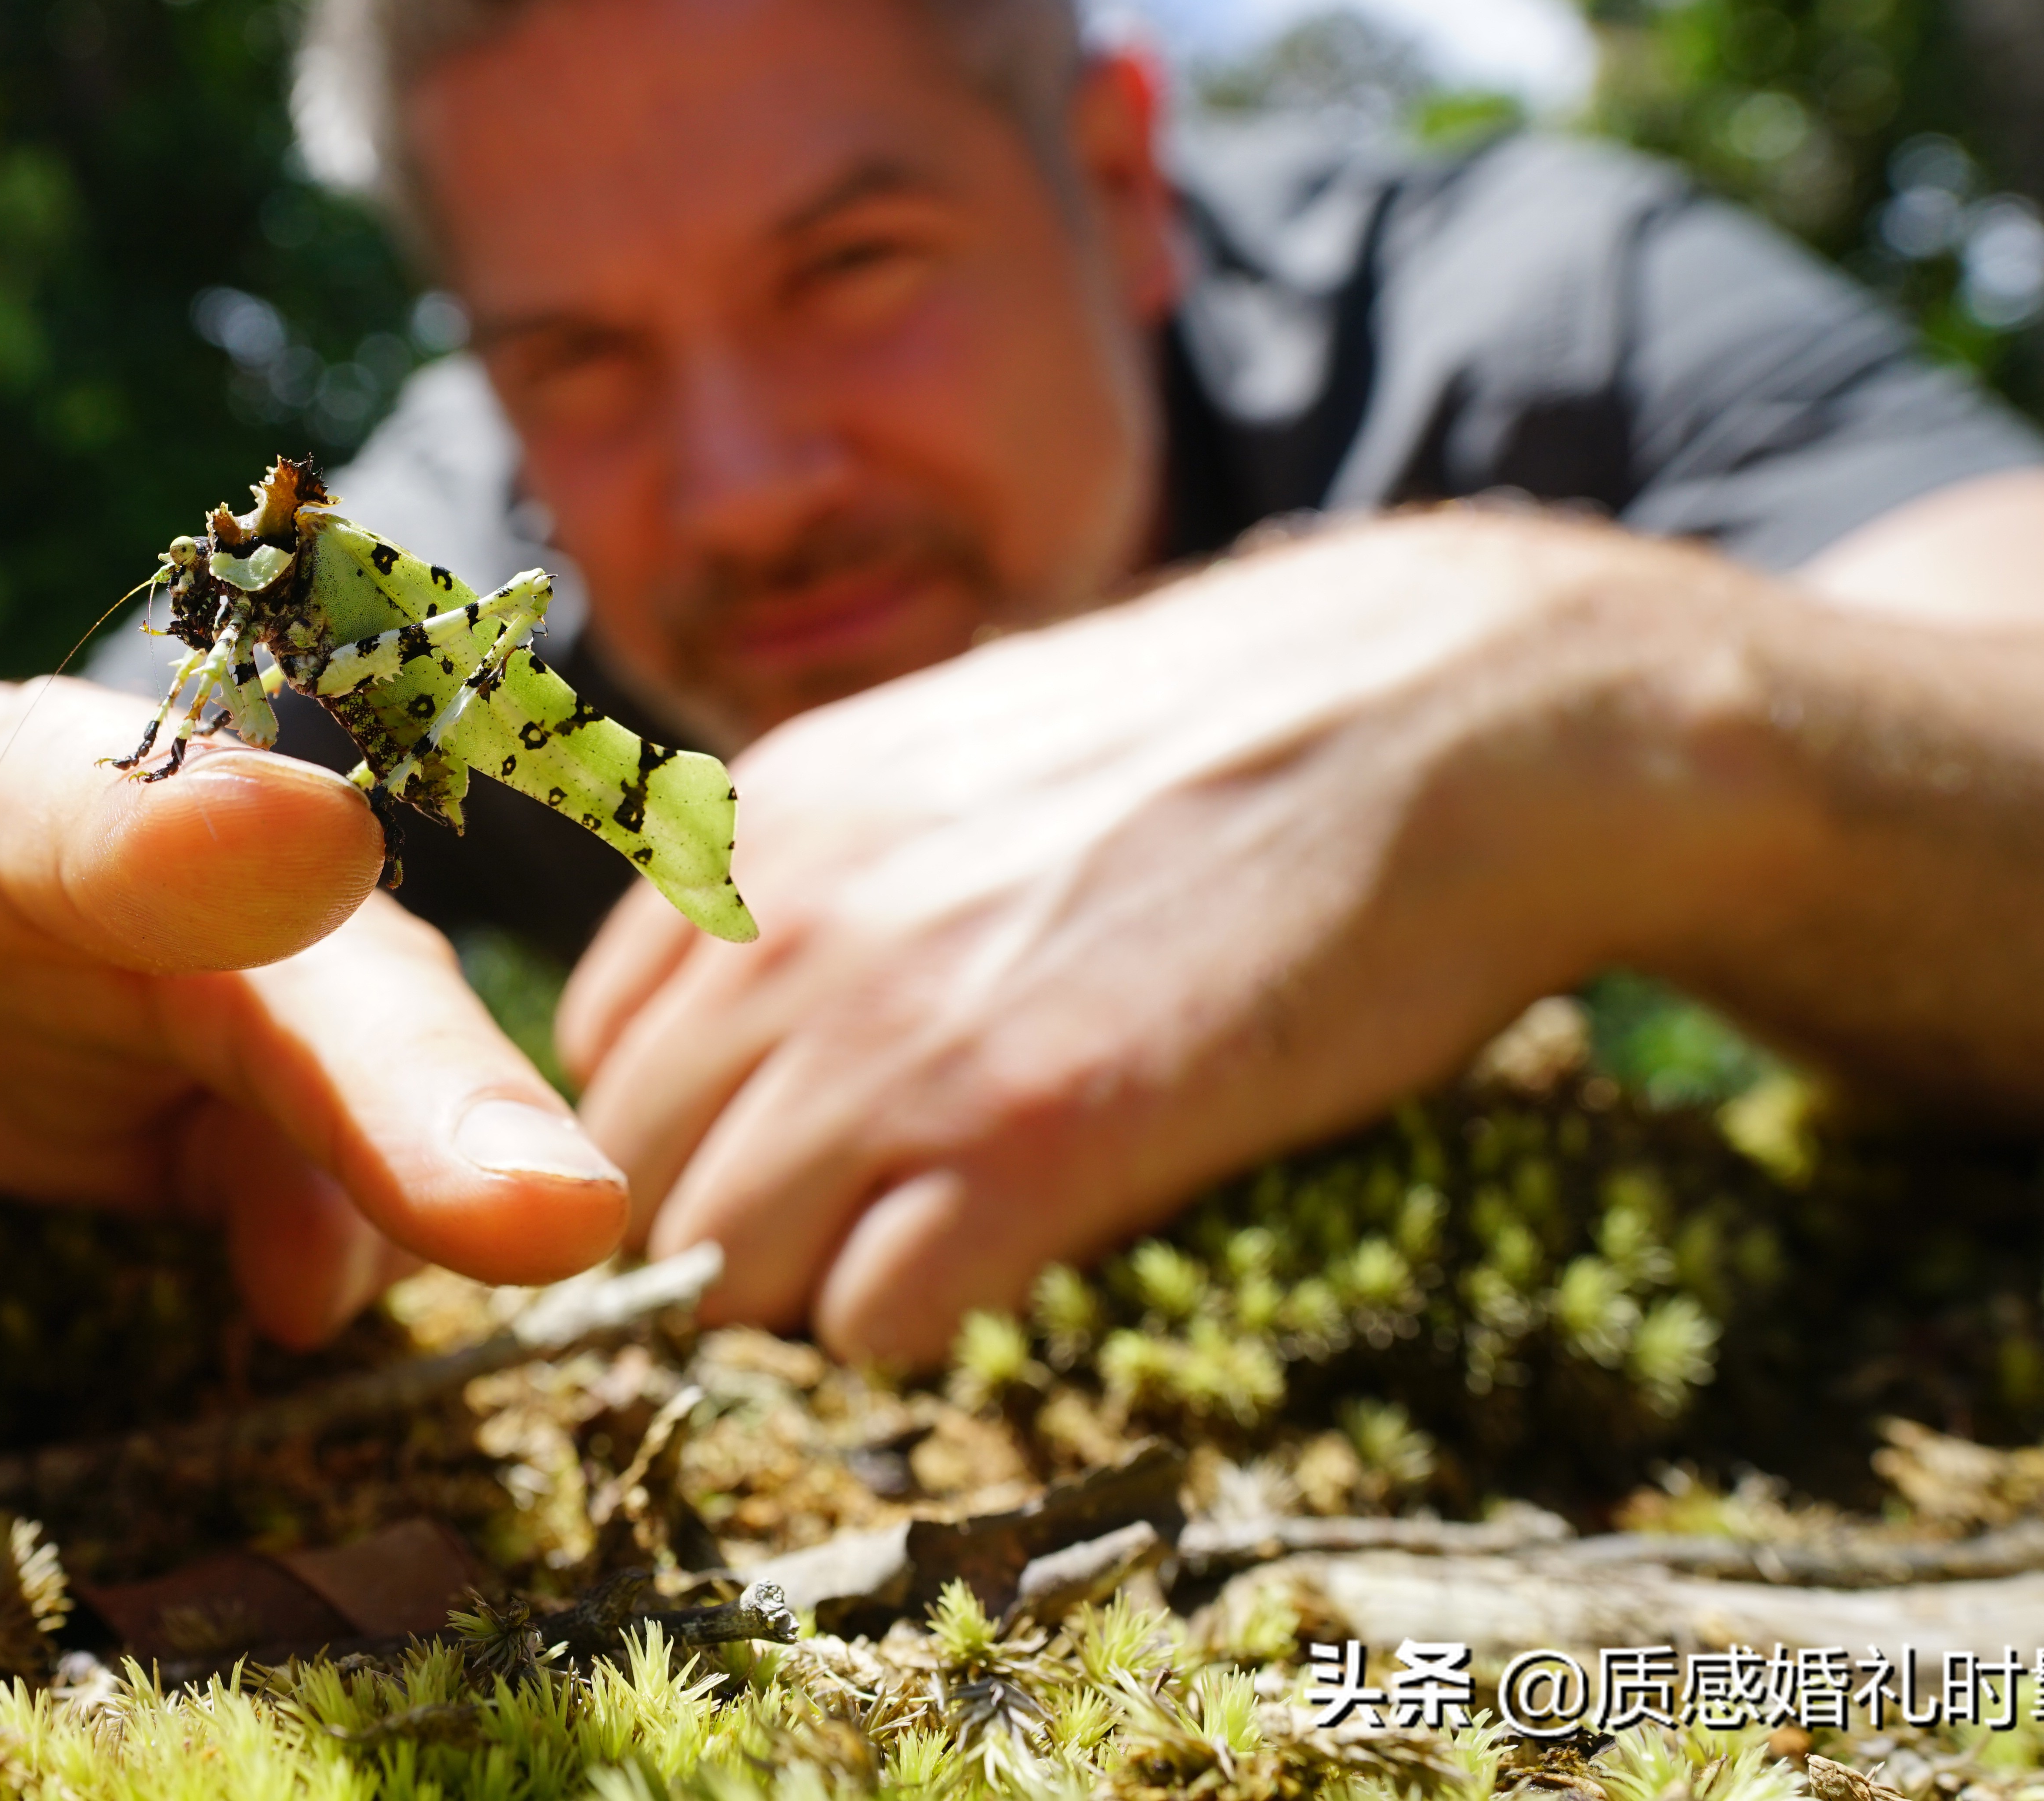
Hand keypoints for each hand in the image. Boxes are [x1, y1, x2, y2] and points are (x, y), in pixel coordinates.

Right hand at [0, 672, 627, 1342]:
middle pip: (81, 826)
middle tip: (276, 878)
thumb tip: (326, 1286)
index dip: (439, 1097)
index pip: (343, 991)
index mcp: (174, 868)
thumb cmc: (74, 979)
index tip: (548, 1211)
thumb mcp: (209, 1083)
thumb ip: (310, 1144)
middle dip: (161, 869)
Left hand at [559, 510, 1777, 1366]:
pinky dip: (920, 1325)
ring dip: (816, 1288)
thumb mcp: (948, 757)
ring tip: (941, 1240)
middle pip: (640, 1177)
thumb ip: (817, 875)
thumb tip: (746, 1027)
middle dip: (730, 1225)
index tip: (783, 1144)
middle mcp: (790, 923)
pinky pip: (867, 1321)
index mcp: (765, 822)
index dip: (687, 1123)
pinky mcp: (1028, 1141)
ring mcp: (896, 1035)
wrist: (1444, 718)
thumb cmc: (1214, 749)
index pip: (599, 1052)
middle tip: (865, 1223)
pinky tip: (1012, 1259)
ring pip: (727, 1267)